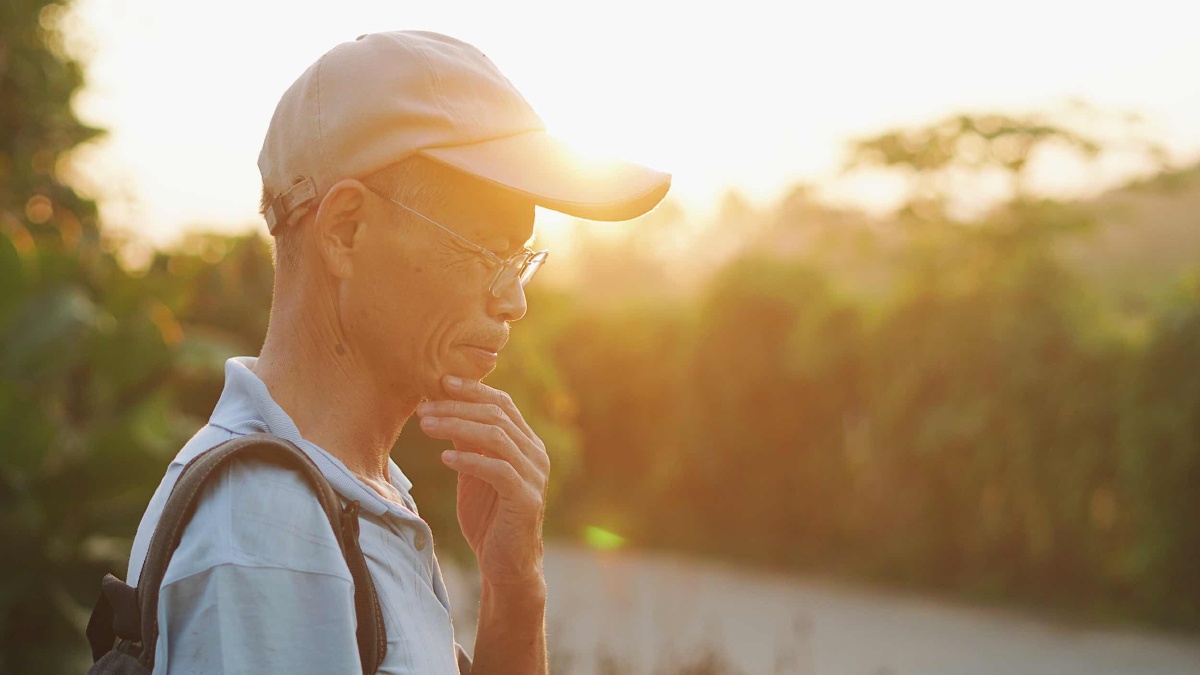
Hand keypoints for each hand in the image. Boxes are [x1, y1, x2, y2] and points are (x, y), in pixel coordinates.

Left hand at [416, 375, 549, 586]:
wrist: (507, 565)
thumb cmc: (489, 517)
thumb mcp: (474, 472)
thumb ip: (467, 442)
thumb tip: (443, 406)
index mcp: (526, 444)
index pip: (503, 404)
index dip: (473, 390)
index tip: (440, 381)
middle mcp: (536, 454)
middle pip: (497, 415)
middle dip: (457, 407)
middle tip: (423, 408)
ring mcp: (534, 477)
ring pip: (497, 438)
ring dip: (457, 428)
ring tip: (426, 427)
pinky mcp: (526, 499)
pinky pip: (498, 470)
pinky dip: (470, 461)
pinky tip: (444, 460)